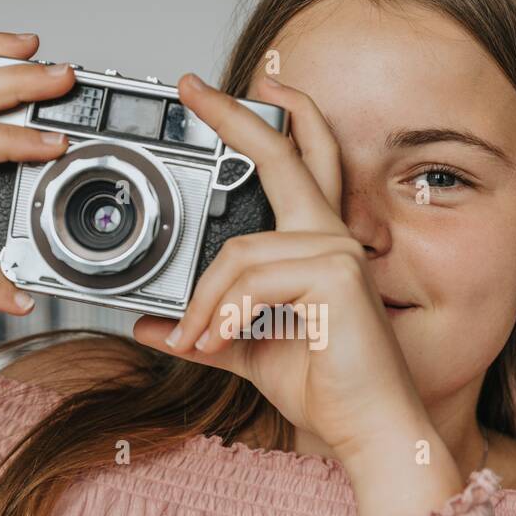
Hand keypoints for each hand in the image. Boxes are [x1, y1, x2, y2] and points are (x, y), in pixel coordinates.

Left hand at [132, 72, 433, 464]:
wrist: (365, 427)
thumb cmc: (325, 387)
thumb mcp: (246, 351)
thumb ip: (205, 330)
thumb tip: (151, 327)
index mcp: (316, 242)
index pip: (298, 162)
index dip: (270, 121)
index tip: (236, 91)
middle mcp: (331, 235)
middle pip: (282, 156)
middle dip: (234, 117)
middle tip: (190, 88)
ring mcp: (337, 251)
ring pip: (239, 253)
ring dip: (203, 303)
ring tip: (195, 341)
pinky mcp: (336, 275)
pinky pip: (252, 282)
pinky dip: (222, 314)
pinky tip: (218, 342)